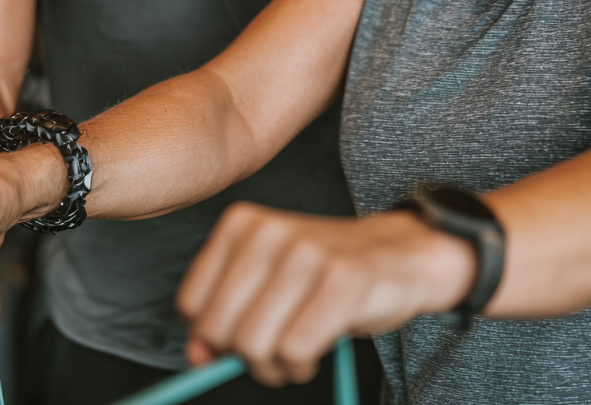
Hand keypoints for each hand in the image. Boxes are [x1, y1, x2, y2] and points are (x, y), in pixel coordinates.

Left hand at [177, 203, 475, 386]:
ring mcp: (307, 253)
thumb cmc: (325, 272)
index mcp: (242, 224)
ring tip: (297, 347)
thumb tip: (196, 356)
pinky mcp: (342, 280)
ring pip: (254, 345)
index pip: (191, 305)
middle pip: (220, 330)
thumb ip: (224, 313)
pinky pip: (295, 351)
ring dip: (274, 366)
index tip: (243, 331)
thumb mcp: (265, 281)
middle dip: (243, 356)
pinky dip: (301, 365)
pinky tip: (318, 347)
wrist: (400, 253)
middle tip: (274, 348)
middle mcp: (270, 231)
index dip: (213, 336)